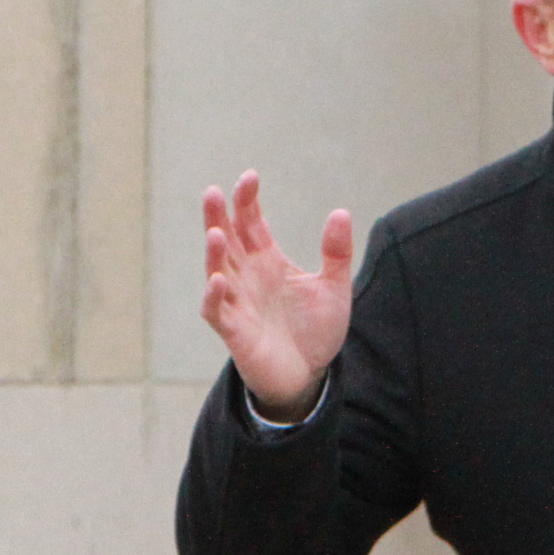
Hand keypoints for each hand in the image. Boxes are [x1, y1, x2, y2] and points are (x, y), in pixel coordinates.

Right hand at [200, 171, 352, 419]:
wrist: (309, 376)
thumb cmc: (315, 331)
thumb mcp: (334, 288)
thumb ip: (336, 253)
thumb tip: (340, 211)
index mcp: (267, 260)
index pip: (251, 223)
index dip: (247, 201)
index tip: (250, 177)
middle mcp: (247, 276)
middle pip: (227, 240)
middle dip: (218, 218)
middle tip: (213, 192)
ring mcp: (238, 302)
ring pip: (217, 271)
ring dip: (214, 254)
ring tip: (215, 233)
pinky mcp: (235, 331)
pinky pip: (218, 311)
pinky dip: (215, 296)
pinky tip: (218, 280)